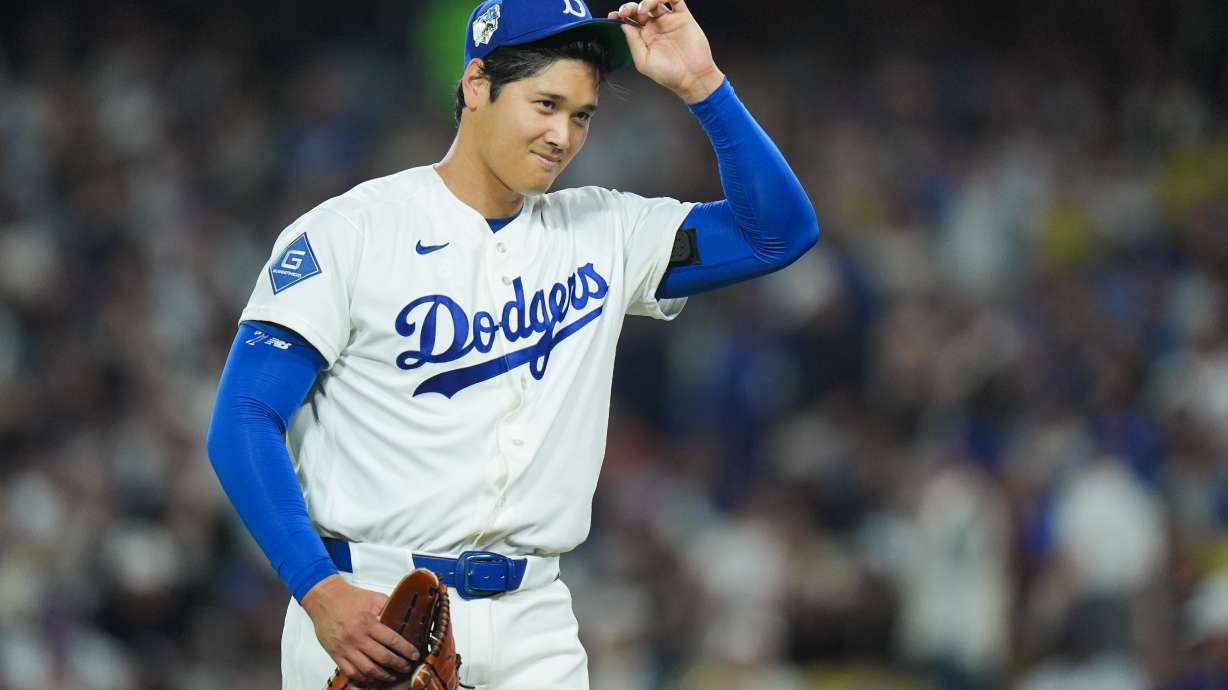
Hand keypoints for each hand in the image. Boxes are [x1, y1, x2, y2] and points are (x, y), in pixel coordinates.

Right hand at [301, 574, 420, 685]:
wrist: (324, 599)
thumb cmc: (349, 598)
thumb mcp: (374, 598)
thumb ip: (389, 607)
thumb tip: (405, 616)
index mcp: (368, 623)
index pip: (392, 641)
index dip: (406, 650)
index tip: (414, 655)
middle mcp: (357, 638)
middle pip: (382, 658)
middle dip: (399, 665)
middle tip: (407, 667)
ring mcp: (345, 649)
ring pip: (368, 670)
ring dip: (383, 676)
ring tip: (393, 676)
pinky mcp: (336, 655)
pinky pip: (351, 673)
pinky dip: (364, 680)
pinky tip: (373, 680)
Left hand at [608, 1, 725, 103]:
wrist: (692, 79)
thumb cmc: (669, 75)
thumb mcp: (643, 61)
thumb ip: (633, 42)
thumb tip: (623, 25)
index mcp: (645, 38)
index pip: (630, 21)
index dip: (620, 16)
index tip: (613, 16)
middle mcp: (656, 27)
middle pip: (640, 9)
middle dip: (630, 7)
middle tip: (625, 12)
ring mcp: (669, 21)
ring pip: (655, 1)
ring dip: (646, 1)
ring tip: (642, 10)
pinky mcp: (683, 17)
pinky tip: (657, 1)